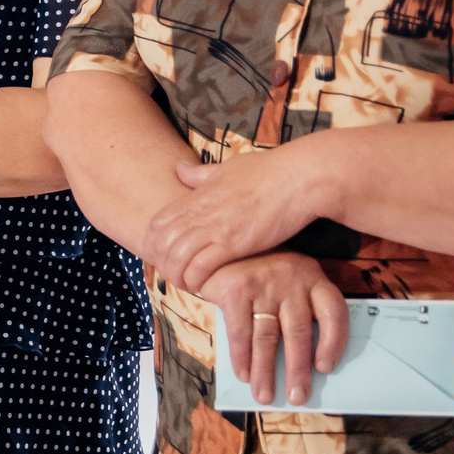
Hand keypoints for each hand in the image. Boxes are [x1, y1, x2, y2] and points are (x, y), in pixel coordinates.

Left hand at [146, 144, 328, 292]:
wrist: (298, 177)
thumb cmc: (269, 171)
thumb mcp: (228, 167)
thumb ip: (202, 174)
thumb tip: (180, 169)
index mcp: (197, 195)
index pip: (157, 223)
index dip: (155, 243)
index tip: (165, 256)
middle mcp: (200, 212)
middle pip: (161, 244)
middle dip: (162, 264)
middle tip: (175, 276)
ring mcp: (214, 228)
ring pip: (176, 259)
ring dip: (178, 276)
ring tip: (189, 285)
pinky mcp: (233, 243)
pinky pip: (200, 267)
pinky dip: (196, 279)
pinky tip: (205, 286)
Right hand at [200, 250, 347, 405]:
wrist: (216, 243)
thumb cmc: (256, 269)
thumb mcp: (286, 277)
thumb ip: (297, 306)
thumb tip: (304, 360)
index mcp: (313, 277)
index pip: (334, 313)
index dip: (333, 344)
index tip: (325, 368)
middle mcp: (292, 280)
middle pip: (299, 332)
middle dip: (297, 370)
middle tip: (297, 397)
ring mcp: (263, 284)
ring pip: (268, 337)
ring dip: (266, 371)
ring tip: (265, 396)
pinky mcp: (236, 289)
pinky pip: (241, 332)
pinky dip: (241, 357)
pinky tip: (244, 374)